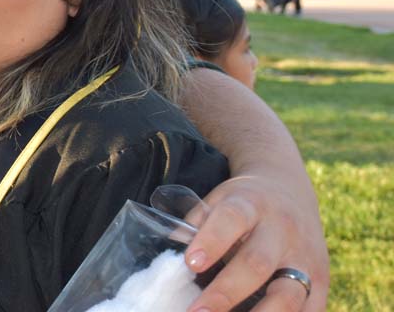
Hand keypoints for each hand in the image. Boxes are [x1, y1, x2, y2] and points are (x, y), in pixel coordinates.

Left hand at [182, 175, 327, 311]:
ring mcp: (306, 258)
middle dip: (226, 292)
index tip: (190, 263)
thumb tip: (168, 262)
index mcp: (251, 204)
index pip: (231, 219)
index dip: (212, 241)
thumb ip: (196, 226)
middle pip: (257, 263)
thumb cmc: (243, 203)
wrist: (290, 190)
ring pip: (288, 295)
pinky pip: (309, 310)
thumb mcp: (218, 200)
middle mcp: (282, 230)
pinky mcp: (322, 282)